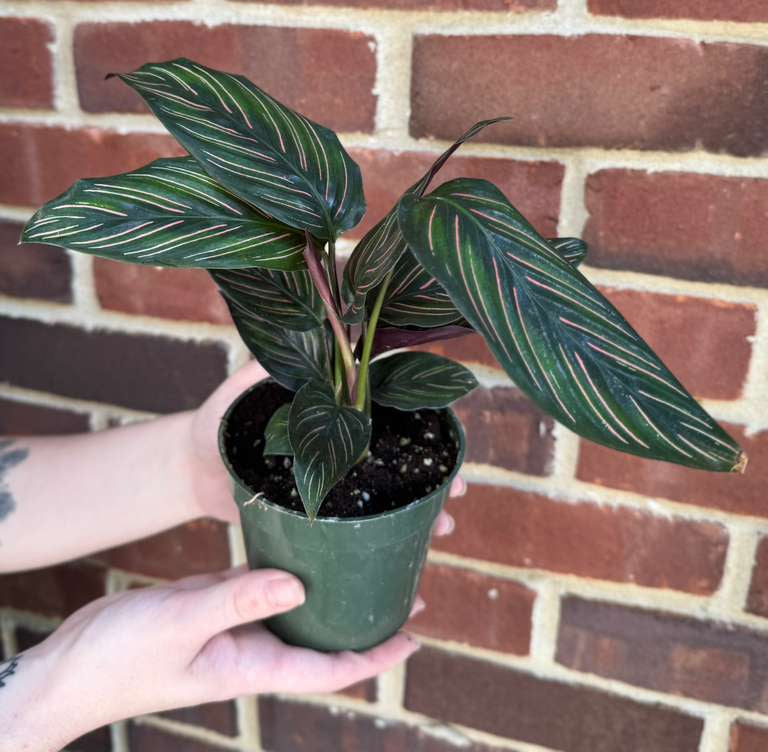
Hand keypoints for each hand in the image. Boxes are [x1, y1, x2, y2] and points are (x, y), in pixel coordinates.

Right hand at [3, 567, 421, 749]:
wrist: (74, 663)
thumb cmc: (121, 658)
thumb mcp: (182, 624)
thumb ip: (238, 602)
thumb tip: (300, 586)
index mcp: (254, 664)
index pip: (331, 667)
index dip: (377, 654)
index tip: (415, 635)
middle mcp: (254, 645)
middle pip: (323, 635)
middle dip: (363, 616)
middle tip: (403, 582)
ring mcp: (237, 622)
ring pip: (296, 605)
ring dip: (328, 588)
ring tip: (364, 557)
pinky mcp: (217, 600)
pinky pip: (262, 582)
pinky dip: (287, 566)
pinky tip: (304, 542)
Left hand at [185, 360, 464, 529]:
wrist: (188, 469)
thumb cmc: (213, 422)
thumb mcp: (236, 393)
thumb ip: (259, 373)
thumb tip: (288, 346)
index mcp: (329, 414)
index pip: (387, 416)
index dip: (421, 427)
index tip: (449, 441)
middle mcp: (337, 446)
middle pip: (396, 458)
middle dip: (432, 474)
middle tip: (458, 490)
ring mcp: (329, 482)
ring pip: (382, 495)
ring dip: (417, 510)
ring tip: (443, 529)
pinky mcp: (315, 514)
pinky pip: (353, 524)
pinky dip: (381, 536)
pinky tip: (405, 552)